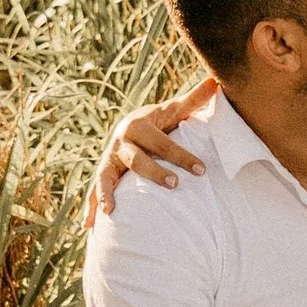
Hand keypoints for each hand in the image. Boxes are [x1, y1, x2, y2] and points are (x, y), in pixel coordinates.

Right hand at [85, 83, 214, 226]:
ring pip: (107, 176)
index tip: (201, 170)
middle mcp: (121, 141)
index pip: (163, 142)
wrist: (129, 128)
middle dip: (154, 173)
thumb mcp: (172, 110)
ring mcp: (110, 159)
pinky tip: (90, 225)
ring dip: (108, 193)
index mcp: (138, 125)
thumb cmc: (157, 122)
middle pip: (137, 160)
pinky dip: (92, 207)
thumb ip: (193, 100)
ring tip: (111, 210)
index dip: (182, 155)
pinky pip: (95, 191)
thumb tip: (216, 81)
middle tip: (175, 185)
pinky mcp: (103, 173)